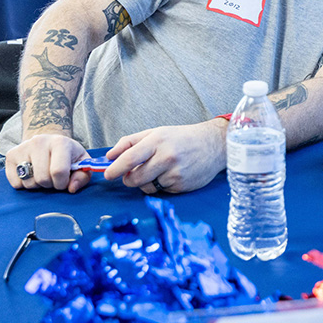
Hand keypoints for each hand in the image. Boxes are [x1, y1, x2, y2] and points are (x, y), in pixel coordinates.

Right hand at [5, 134, 90, 192]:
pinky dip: (25, 184)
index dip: (62, 183)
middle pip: (42, 179)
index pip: (58, 171)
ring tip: (43, 174)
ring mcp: (22, 148)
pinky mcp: (10, 156)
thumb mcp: (81, 163)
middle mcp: (39, 142)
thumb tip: (71, 188)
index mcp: (60, 142)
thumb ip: (82, 176)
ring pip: (29, 182)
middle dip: (50, 184)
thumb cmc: (67, 155)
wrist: (48, 142)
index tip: (64, 181)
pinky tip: (31, 174)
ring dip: (38, 185)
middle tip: (53, 177)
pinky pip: (16, 183)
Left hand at [103, 119, 226, 193]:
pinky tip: (172, 174)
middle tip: (131, 174)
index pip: (129, 159)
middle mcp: (166, 157)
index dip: (115, 169)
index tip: (108, 174)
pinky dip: (161, 185)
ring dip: (146, 182)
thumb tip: (109, 156)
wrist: (213, 145)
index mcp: (157, 141)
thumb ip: (130, 142)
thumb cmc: (183, 138)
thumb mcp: (157, 132)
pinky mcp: (181, 186)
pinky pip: (161, 191)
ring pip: (147, 187)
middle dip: (128, 179)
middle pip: (134, 178)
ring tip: (158, 170)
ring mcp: (175, 173)